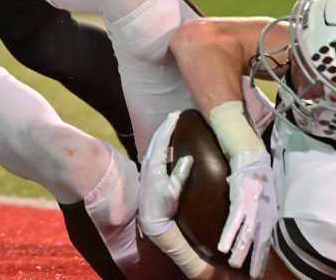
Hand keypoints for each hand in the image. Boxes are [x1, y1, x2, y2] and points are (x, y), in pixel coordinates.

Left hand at [138, 111, 192, 236]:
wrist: (150, 220)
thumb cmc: (162, 207)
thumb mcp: (173, 192)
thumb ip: (180, 175)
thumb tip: (188, 157)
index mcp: (154, 165)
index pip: (162, 140)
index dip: (169, 126)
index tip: (176, 115)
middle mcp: (148, 162)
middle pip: (156, 138)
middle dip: (165, 125)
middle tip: (174, 115)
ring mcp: (147, 166)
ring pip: (154, 143)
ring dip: (162, 132)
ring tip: (170, 124)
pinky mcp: (148, 171)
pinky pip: (155, 150)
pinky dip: (160, 141)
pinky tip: (165, 142)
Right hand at [219, 149, 277, 276]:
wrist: (254, 161)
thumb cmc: (260, 180)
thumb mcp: (268, 201)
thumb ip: (264, 216)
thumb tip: (259, 229)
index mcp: (270, 218)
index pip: (267, 244)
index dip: (262, 259)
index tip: (258, 274)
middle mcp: (263, 217)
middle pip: (259, 244)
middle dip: (254, 261)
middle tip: (251, 276)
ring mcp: (252, 211)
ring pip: (245, 236)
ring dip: (239, 252)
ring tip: (234, 265)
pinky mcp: (240, 203)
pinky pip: (233, 223)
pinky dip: (228, 235)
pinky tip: (222, 247)